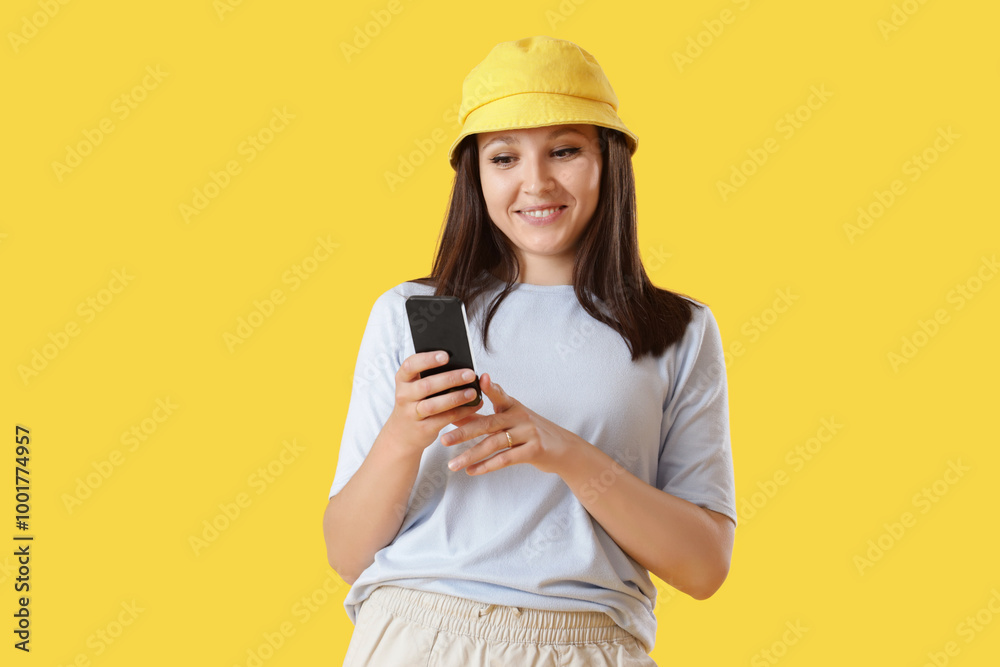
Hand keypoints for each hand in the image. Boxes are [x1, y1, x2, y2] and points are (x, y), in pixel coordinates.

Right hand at [383, 351, 483, 456]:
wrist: (403, 434)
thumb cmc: (415, 403)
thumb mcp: (415, 387)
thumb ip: (430, 376)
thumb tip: (460, 364)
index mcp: (403, 380)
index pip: (410, 365)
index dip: (428, 359)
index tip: (446, 356)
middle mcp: (404, 396)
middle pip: (426, 386)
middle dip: (450, 379)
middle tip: (470, 374)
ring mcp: (411, 414)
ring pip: (434, 405)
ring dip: (456, 398)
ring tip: (473, 392)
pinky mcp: (423, 429)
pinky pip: (444, 419)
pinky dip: (461, 412)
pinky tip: (473, 406)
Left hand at [441, 372, 582, 475]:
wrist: (563, 449)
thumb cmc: (531, 432)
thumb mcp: (512, 420)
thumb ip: (485, 417)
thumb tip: (455, 415)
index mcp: (513, 406)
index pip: (499, 395)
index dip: (489, 387)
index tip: (478, 379)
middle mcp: (520, 416)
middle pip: (488, 423)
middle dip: (464, 432)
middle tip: (443, 440)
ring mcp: (529, 433)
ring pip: (494, 444)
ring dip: (471, 455)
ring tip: (452, 465)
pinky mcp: (534, 450)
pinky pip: (506, 459)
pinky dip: (487, 466)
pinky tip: (471, 471)